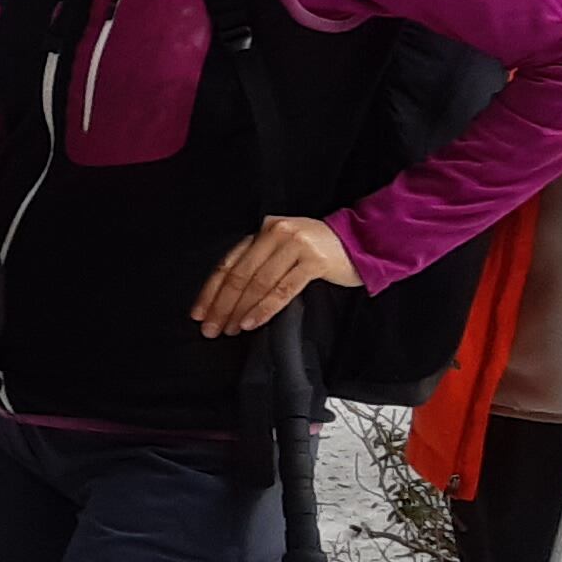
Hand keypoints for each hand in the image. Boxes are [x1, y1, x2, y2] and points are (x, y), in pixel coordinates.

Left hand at [192, 213, 356, 338]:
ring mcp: (295, 244)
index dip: (211, 290)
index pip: (229, 263)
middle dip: (222, 305)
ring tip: (230, 329)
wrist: (362, 242)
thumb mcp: (284, 250)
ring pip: (259, 283)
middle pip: (240, 274)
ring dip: (240, 310)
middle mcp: (276, 233)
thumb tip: (228, 298)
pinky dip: (264, 308)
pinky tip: (252, 322)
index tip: (199, 313)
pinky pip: (282, 289)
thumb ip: (260, 263)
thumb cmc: (319, 252)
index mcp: (264, 231)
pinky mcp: (313, 260)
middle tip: (210, 329)